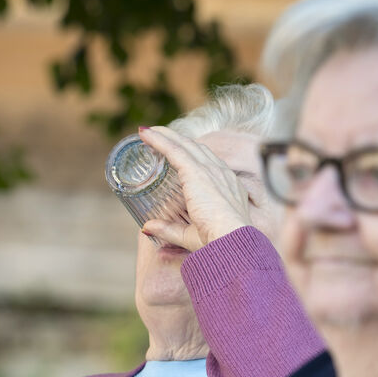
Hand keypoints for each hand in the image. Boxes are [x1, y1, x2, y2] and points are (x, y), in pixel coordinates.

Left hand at [138, 125, 251, 249]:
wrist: (231, 241)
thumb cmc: (218, 244)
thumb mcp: (189, 235)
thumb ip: (168, 229)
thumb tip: (147, 226)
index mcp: (227, 188)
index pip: (209, 165)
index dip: (192, 156)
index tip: (178, 153)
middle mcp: (221, 174)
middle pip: (196, 149)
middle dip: (177, 140)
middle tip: (158, 136)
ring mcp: (210, 171)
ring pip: (184, 146)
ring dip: (166, 136)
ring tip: (150, 132)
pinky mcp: (197, 172)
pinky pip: (174, 150)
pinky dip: (159, 140)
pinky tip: (146, 135)